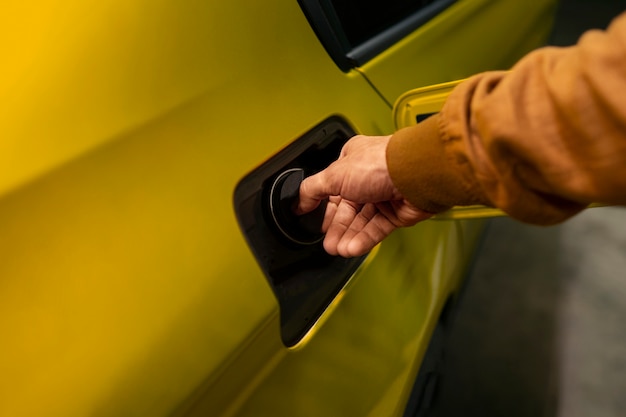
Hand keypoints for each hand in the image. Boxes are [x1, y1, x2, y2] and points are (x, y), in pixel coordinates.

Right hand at [297, 135, 431, 256]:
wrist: (416, 175)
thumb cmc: (381, 163)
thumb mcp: (334, 174)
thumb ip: (312, 190)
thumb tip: (298, 202)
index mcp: (351, 161)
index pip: (331, 188)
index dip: (322, 206)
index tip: (311, 220)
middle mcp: (367, 178)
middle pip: (346, 209)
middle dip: (335, 227)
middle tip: (326, 242)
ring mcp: (383, 196)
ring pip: (360, 222)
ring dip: (347, 237)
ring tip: (337, 249)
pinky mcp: (396, 213)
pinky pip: (375, 230)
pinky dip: (363, 240)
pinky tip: (352, 248)